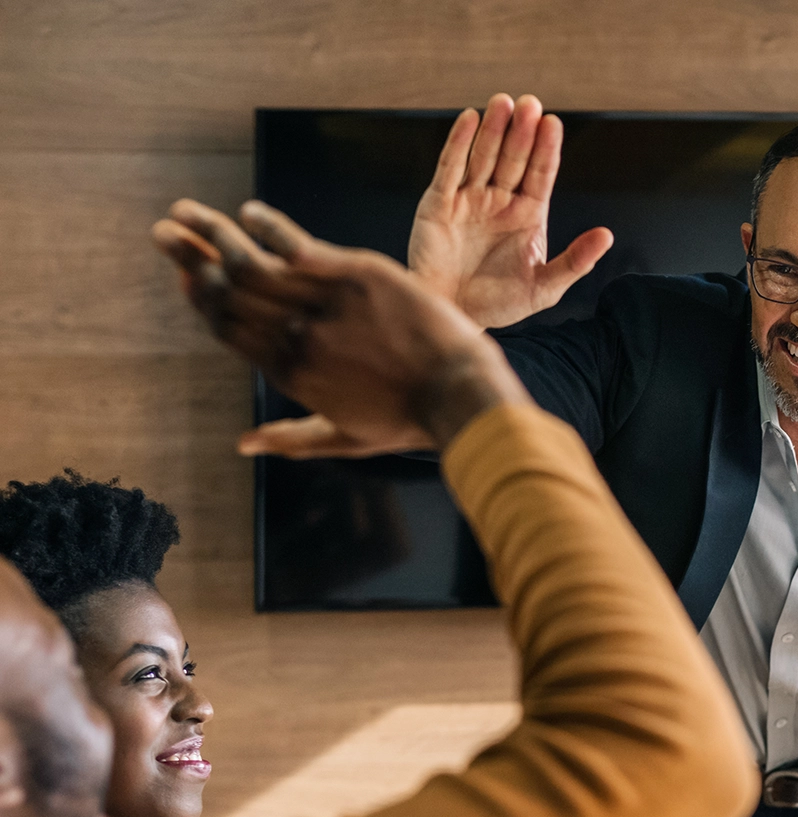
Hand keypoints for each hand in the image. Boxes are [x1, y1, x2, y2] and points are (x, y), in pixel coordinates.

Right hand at [151, 198, 530, 455]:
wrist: (456, 393)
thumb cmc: (407, 420)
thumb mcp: (345, 439)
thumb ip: (290, 439)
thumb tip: (243, 445)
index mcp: (289, 373)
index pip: (230, 330)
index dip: (201, 300)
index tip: (183, 276)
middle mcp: (295, 336)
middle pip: (229, 292)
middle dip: (189, 259)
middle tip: (162, 232)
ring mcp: (322, 303)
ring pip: (251, 263)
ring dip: (212, 234)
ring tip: (184, 211)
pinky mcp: (353, 275)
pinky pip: (296, 245)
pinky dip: (267, 227)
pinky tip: (248, 212)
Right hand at [408, 93, 612, 327]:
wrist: (454, 318)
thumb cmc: (498, 304)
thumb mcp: (543, 288)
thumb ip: (575, 261)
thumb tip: (608, 235)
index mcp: (526, 215)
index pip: (540, 175)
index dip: (546, 149)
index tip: (552, 124)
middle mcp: (499, 201)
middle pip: (513, 159)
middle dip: (521, 132)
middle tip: (530, 104)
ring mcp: (469, 199)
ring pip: (483, 157)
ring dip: (493, 130)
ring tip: (503, 102)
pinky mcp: (439, 204)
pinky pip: (449, 168)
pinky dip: (458, 144)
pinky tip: (470, 119)